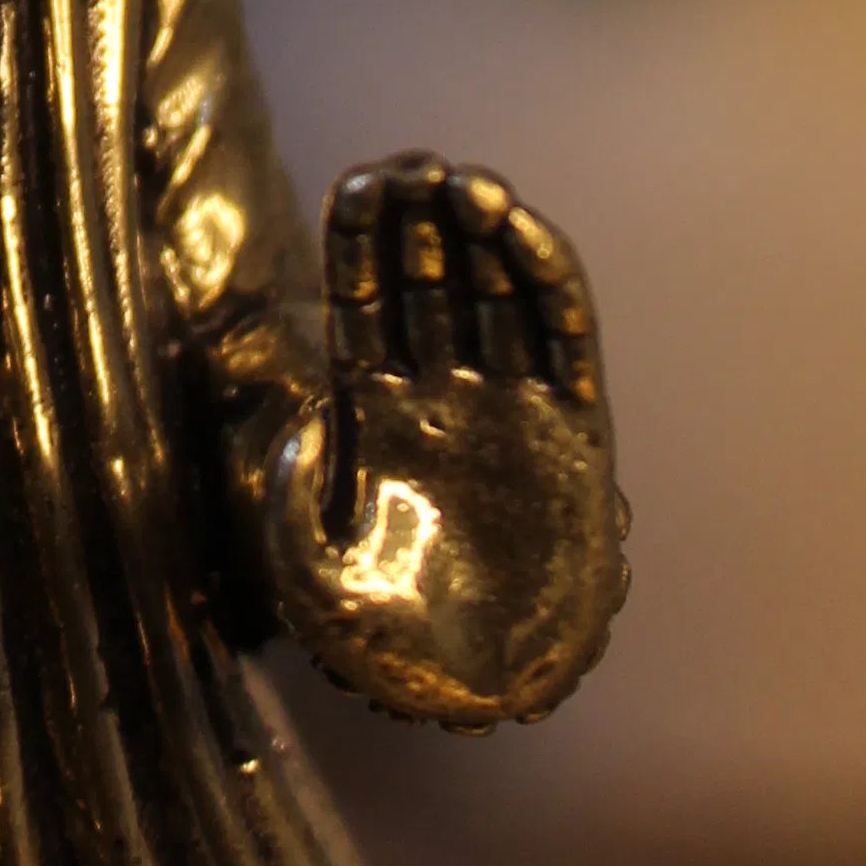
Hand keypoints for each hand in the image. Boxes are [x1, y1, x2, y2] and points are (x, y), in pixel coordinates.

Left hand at [260, 152, 625, 726]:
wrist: (481, 698)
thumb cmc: (387, 645)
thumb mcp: (309, 570)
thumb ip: (293, 498)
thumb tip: (306, 422)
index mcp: (377, 416)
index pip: (364, 304)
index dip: (362, 243)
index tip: (361, 183)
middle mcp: (444, 399)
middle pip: (429, 283)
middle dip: (421, 224)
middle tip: (419, 167)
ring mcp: (509, 411)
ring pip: (495, 297)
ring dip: (483, 238)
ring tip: (467, 185)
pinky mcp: (572, 435)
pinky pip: (562, 340)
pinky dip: (545, 280)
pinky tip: (522, 233)